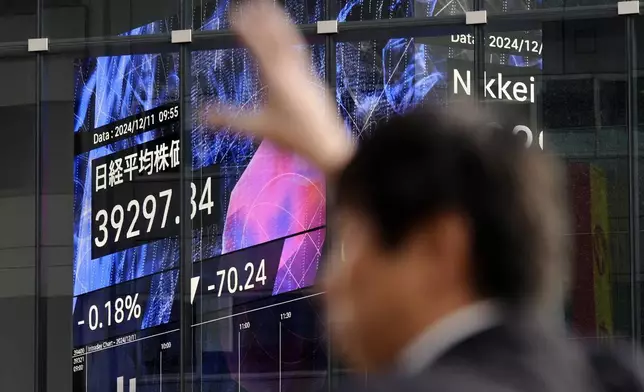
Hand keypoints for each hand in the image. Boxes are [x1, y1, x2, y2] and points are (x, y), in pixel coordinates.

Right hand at [204, 0, 352, 175]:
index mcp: (276, 76)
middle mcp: (291, 68)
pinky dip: (289, 36)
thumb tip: (202, 114)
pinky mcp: (312, 77)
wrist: (328, 143)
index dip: (246, 27)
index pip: (259, 43)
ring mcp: (304, 71)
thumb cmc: (296, 135)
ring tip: (269, 8)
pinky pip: (298, 48)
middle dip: (263, 17)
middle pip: (276, 34)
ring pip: (290, 39)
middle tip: (250, 4)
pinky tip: (288, 37)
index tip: (235, 15)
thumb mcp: (258, 128)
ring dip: (278, 21)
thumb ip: (229, 118)